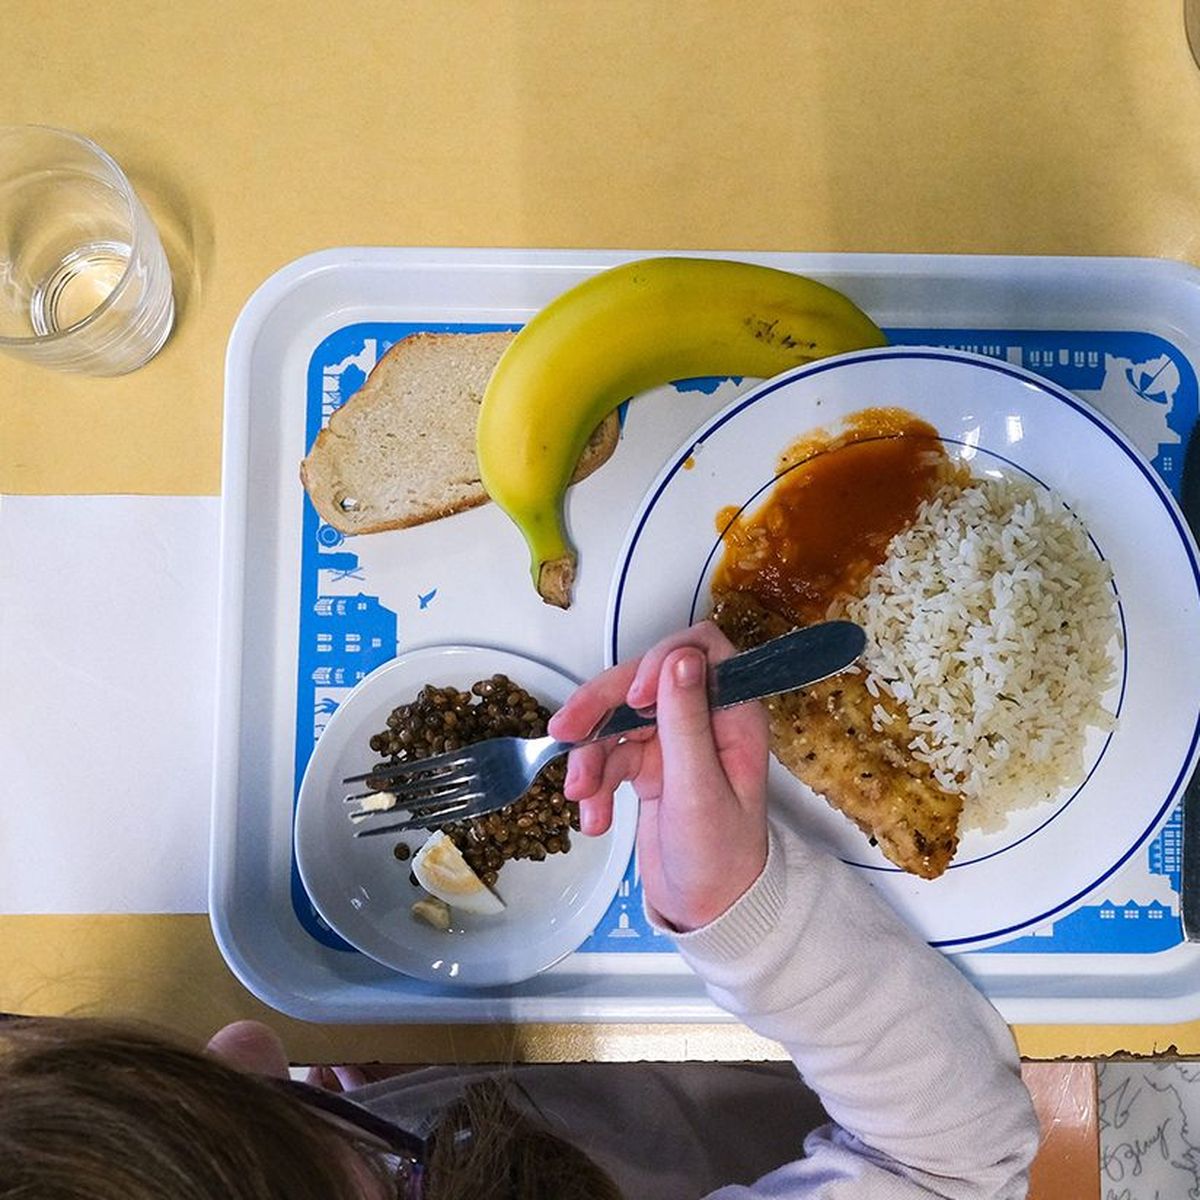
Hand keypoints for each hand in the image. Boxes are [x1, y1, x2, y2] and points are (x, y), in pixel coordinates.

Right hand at [548, 622, 768, 931]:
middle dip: (602, 706)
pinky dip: (594, 783)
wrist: (709, 913)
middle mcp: (703, 717)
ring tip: (581, 796)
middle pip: (642, 682)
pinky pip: (609, 755)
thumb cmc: (720, 858)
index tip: (636, 699)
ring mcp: (673, 741)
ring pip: (617, 719)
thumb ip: (687, 722)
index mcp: (733, 713)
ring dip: (591, 755)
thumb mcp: (700, 791)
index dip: (660, 661)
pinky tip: (594, 818)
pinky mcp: (648, 765)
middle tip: (565, 732)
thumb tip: (679, 658)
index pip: (695, 651)